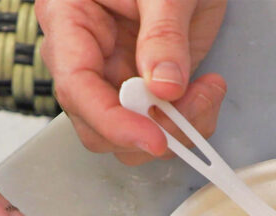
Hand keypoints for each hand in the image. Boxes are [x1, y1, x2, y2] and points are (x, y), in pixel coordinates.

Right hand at [36, 0, 226, 162]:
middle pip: (95, 124)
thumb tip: (163, 87)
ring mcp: (111, 75)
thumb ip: (164, 35)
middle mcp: (83, 54)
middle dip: (147, 131)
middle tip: (192, 111)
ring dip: (172, 131)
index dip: (112, 121)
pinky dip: (186, 123)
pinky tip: (205, 92)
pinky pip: (155, 125)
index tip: (152, 137)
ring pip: (127, 135)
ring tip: (206, 93)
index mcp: (69, 18)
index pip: (76, 86)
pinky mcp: (139, 89)